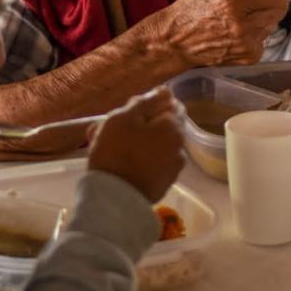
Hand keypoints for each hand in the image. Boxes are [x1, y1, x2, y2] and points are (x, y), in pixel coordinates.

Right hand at [87, 86, 185, 201]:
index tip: (129, 111)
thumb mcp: (125, 117)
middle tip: (111, 129)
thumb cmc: (117, 151)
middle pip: (162, 127)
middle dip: (139, 125)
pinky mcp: (162, 186)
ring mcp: (173, 170)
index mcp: (174, 129)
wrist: (113, 200)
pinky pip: (152, 164)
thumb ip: (147, 101)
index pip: (171, 105)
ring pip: (155, 146)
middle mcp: (180, 148)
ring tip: (109, 147)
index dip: (150, 104)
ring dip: (137, 142)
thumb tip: (166, 91)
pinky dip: (140, 160)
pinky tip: (119, 164)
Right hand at [155, 0, 290, 67]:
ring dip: (265, 14)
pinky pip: (266, 37)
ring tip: (242, 12)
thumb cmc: (193, 5)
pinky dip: (258, 30)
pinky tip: (238, 28)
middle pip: (282, 6)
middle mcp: (243, 24)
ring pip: (275, 22)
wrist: (175, 41)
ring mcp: (247, 43)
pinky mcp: (249, 56)